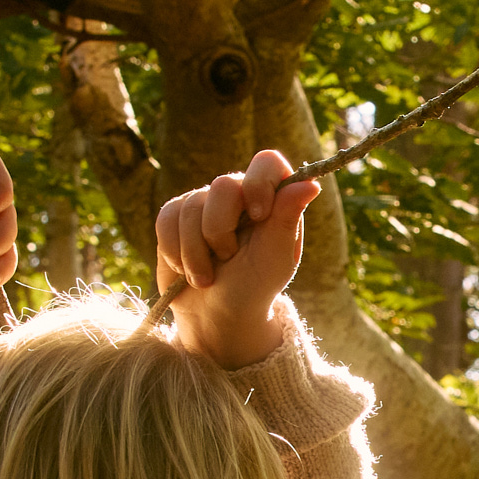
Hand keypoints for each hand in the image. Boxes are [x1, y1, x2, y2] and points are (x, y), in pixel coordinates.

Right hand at [155, 148, 320, 368]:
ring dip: (196, 252)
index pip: (267, 163)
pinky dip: (175, 251)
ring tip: (207, 277)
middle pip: (222, 186)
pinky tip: (186, 270)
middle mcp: (238, 194)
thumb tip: (311, 184)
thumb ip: (287, 218)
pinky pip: (166, 219)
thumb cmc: (255, 286)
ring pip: (190, 207)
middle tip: (229, 258)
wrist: (217, 315)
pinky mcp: (175, 217)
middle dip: (220, 231)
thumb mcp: (275, 257)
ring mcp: (204, 203)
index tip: (259, 215)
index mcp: (271, 199)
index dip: (259, 183)